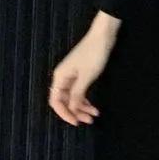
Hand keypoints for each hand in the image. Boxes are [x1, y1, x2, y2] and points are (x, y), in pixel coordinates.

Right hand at [47, 11, 120, 125]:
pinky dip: (85, 100)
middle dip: (75, 112)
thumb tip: (71, 109)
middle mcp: (62, 78)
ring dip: (82, 108)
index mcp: (60, 78)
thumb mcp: (86, 77)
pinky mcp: (79, 75)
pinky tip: (93, 107)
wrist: (102, 37)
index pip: (56, 101)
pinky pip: (78, 92)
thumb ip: (77, 94)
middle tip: (89, 121)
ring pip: (72, 98)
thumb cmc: (93, 54)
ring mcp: (71, 76)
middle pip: (64, 101)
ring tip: (94, 115)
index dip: (64, 114)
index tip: (76, 123)